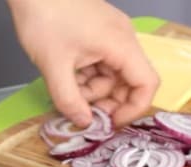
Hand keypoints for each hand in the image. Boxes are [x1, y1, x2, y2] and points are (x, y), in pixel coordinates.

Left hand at [6, 0, 159, 126]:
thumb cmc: (44, 19)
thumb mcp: (53, 67)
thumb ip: (69, 100)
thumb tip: (84, 123)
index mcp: (121, 45)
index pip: (146, 84)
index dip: (132, 109)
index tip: (110, 123)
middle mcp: (122, 39)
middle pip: (127, 81)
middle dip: (106, 101)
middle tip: (81, 112)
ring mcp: (109, 36)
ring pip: (110, 75)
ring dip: (91, 90)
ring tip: (66, 91)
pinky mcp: (95, 34)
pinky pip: (99, 63)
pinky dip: (85, 76)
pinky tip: (64, 78)